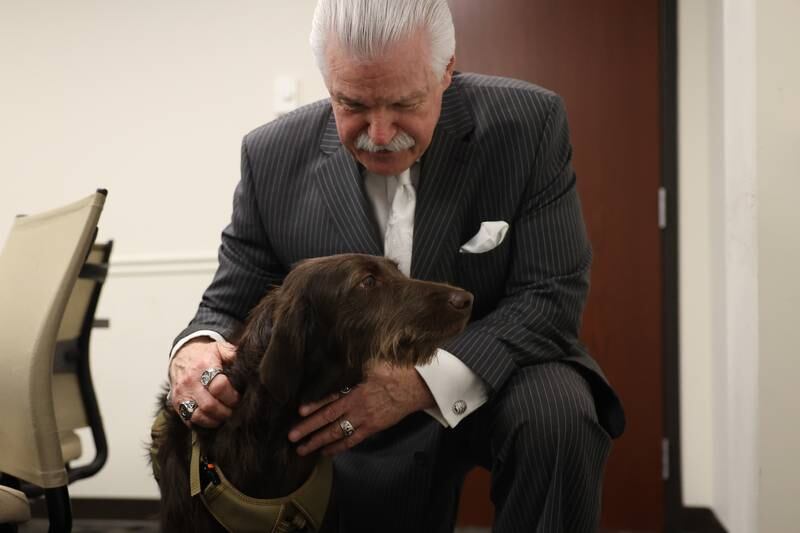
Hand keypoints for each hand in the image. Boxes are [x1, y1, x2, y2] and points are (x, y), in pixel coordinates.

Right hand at [168, 338, 240, 427]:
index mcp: (204, 366)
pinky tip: (213, 418)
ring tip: (224, 416)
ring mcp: (182, 394)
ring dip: (215, 420)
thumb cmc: (205, 354)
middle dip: (226, 411)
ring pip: (199, 416)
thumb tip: (250, 365)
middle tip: (234, 410)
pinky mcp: (177, 404)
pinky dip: (203, 423)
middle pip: (210, 405)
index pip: (219, 387)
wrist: (181, 355)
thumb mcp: (220, 348)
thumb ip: (234, 355)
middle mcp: (190, 382)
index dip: (232, 396)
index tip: (238, 397)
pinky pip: (189, 420)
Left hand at [288, 362, 434, 455]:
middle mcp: (357, 405)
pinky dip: (338, 447)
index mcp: (356, 388)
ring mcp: (364, 419)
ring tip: (302, 449)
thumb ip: (354, 362)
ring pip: (337, 433)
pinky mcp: (372, 428)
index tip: (299, 411)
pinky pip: (352, 440)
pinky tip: (326, 452)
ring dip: (318, 441)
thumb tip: (337, 354)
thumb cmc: (396, 371)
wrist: (416, 387)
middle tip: (291, 436)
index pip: (330, 398)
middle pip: (328, 419)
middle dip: (308, 428)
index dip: (314, 405)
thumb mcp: (373, 361)